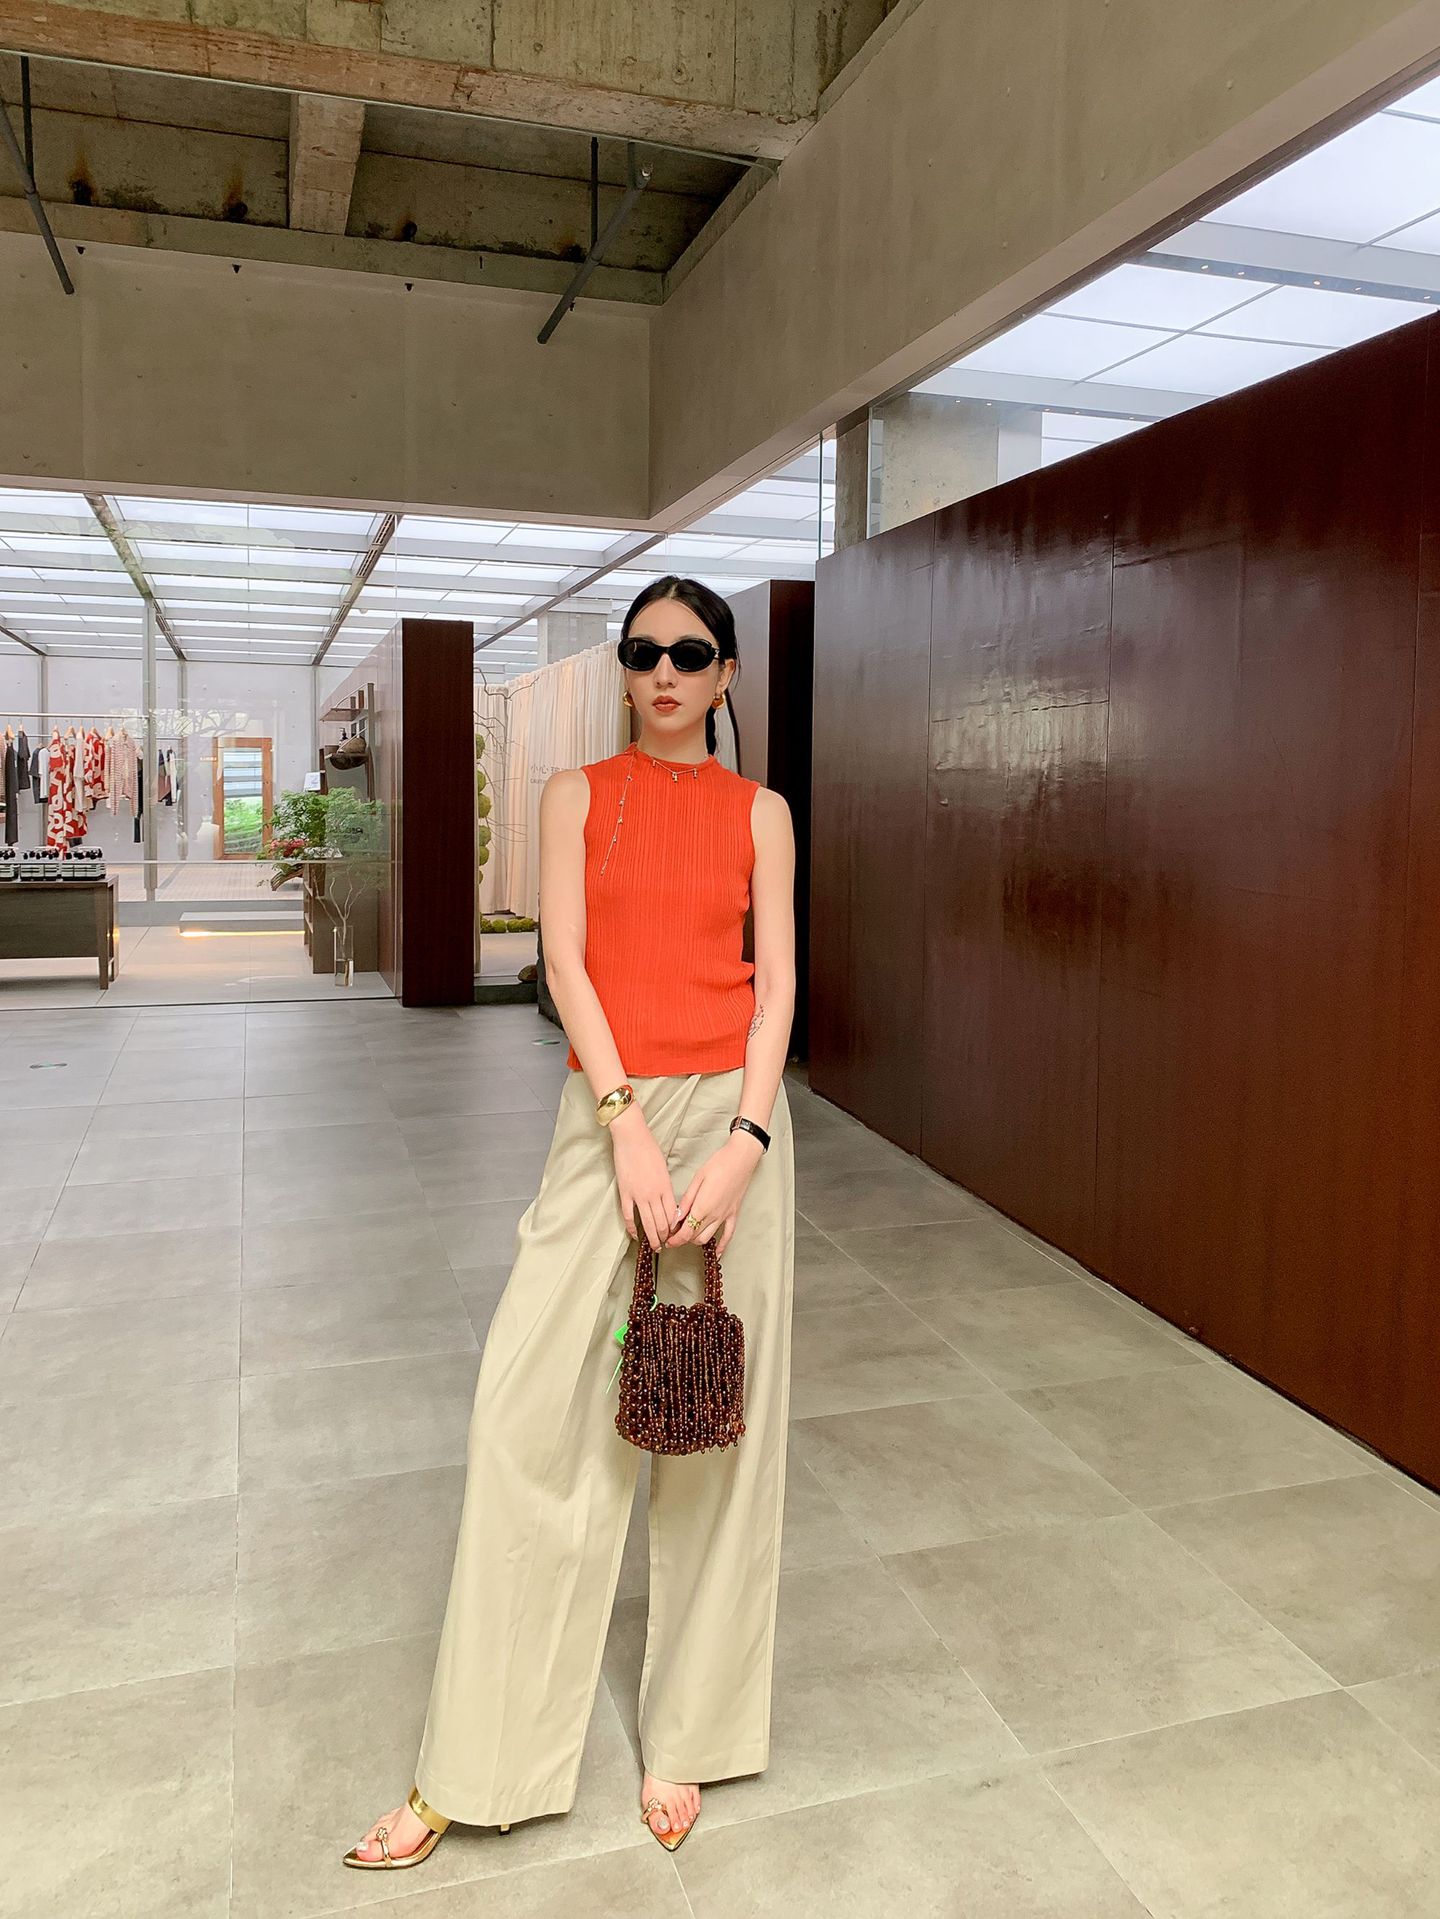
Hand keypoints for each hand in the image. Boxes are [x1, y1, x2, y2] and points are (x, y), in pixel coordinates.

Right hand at [608, 1105, 678, 1250]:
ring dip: (652, 1237)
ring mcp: (638, 1195)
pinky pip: (629, 1216)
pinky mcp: (625, 1193)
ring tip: (654, 1247)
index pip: (672, 1215)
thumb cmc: (649, 1150)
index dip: (674, 1228)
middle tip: (665, 1245)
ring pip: (647, 1223)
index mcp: (666, 1187)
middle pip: (661, 1222)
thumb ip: (666, 1188)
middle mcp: (654, 1194)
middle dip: (664, 1237)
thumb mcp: (664, 1169)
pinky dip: (632, 1228)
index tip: (674, 1235)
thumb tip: (667, 1204)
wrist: (632, 1138)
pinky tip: (635, 1236)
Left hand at [666, 1132, 764, 1254]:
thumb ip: (686, 1201)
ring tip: (688, 1235)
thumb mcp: (697, 1180)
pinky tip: (717, 1253)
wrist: (740, 1159)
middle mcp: (714, 1215)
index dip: (674, 1239)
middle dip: (682, 1239)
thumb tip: (676, 1217)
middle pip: (694, 1236)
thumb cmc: (719, 1164)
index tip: (668, 1240)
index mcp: (702, 1207)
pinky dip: (722, 1246)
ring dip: (695, 1240)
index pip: (685, 1232)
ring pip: (707, 1238)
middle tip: (674, 1235)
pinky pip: (728, 1235)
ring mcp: (725, 1216)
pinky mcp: (733, 1214)